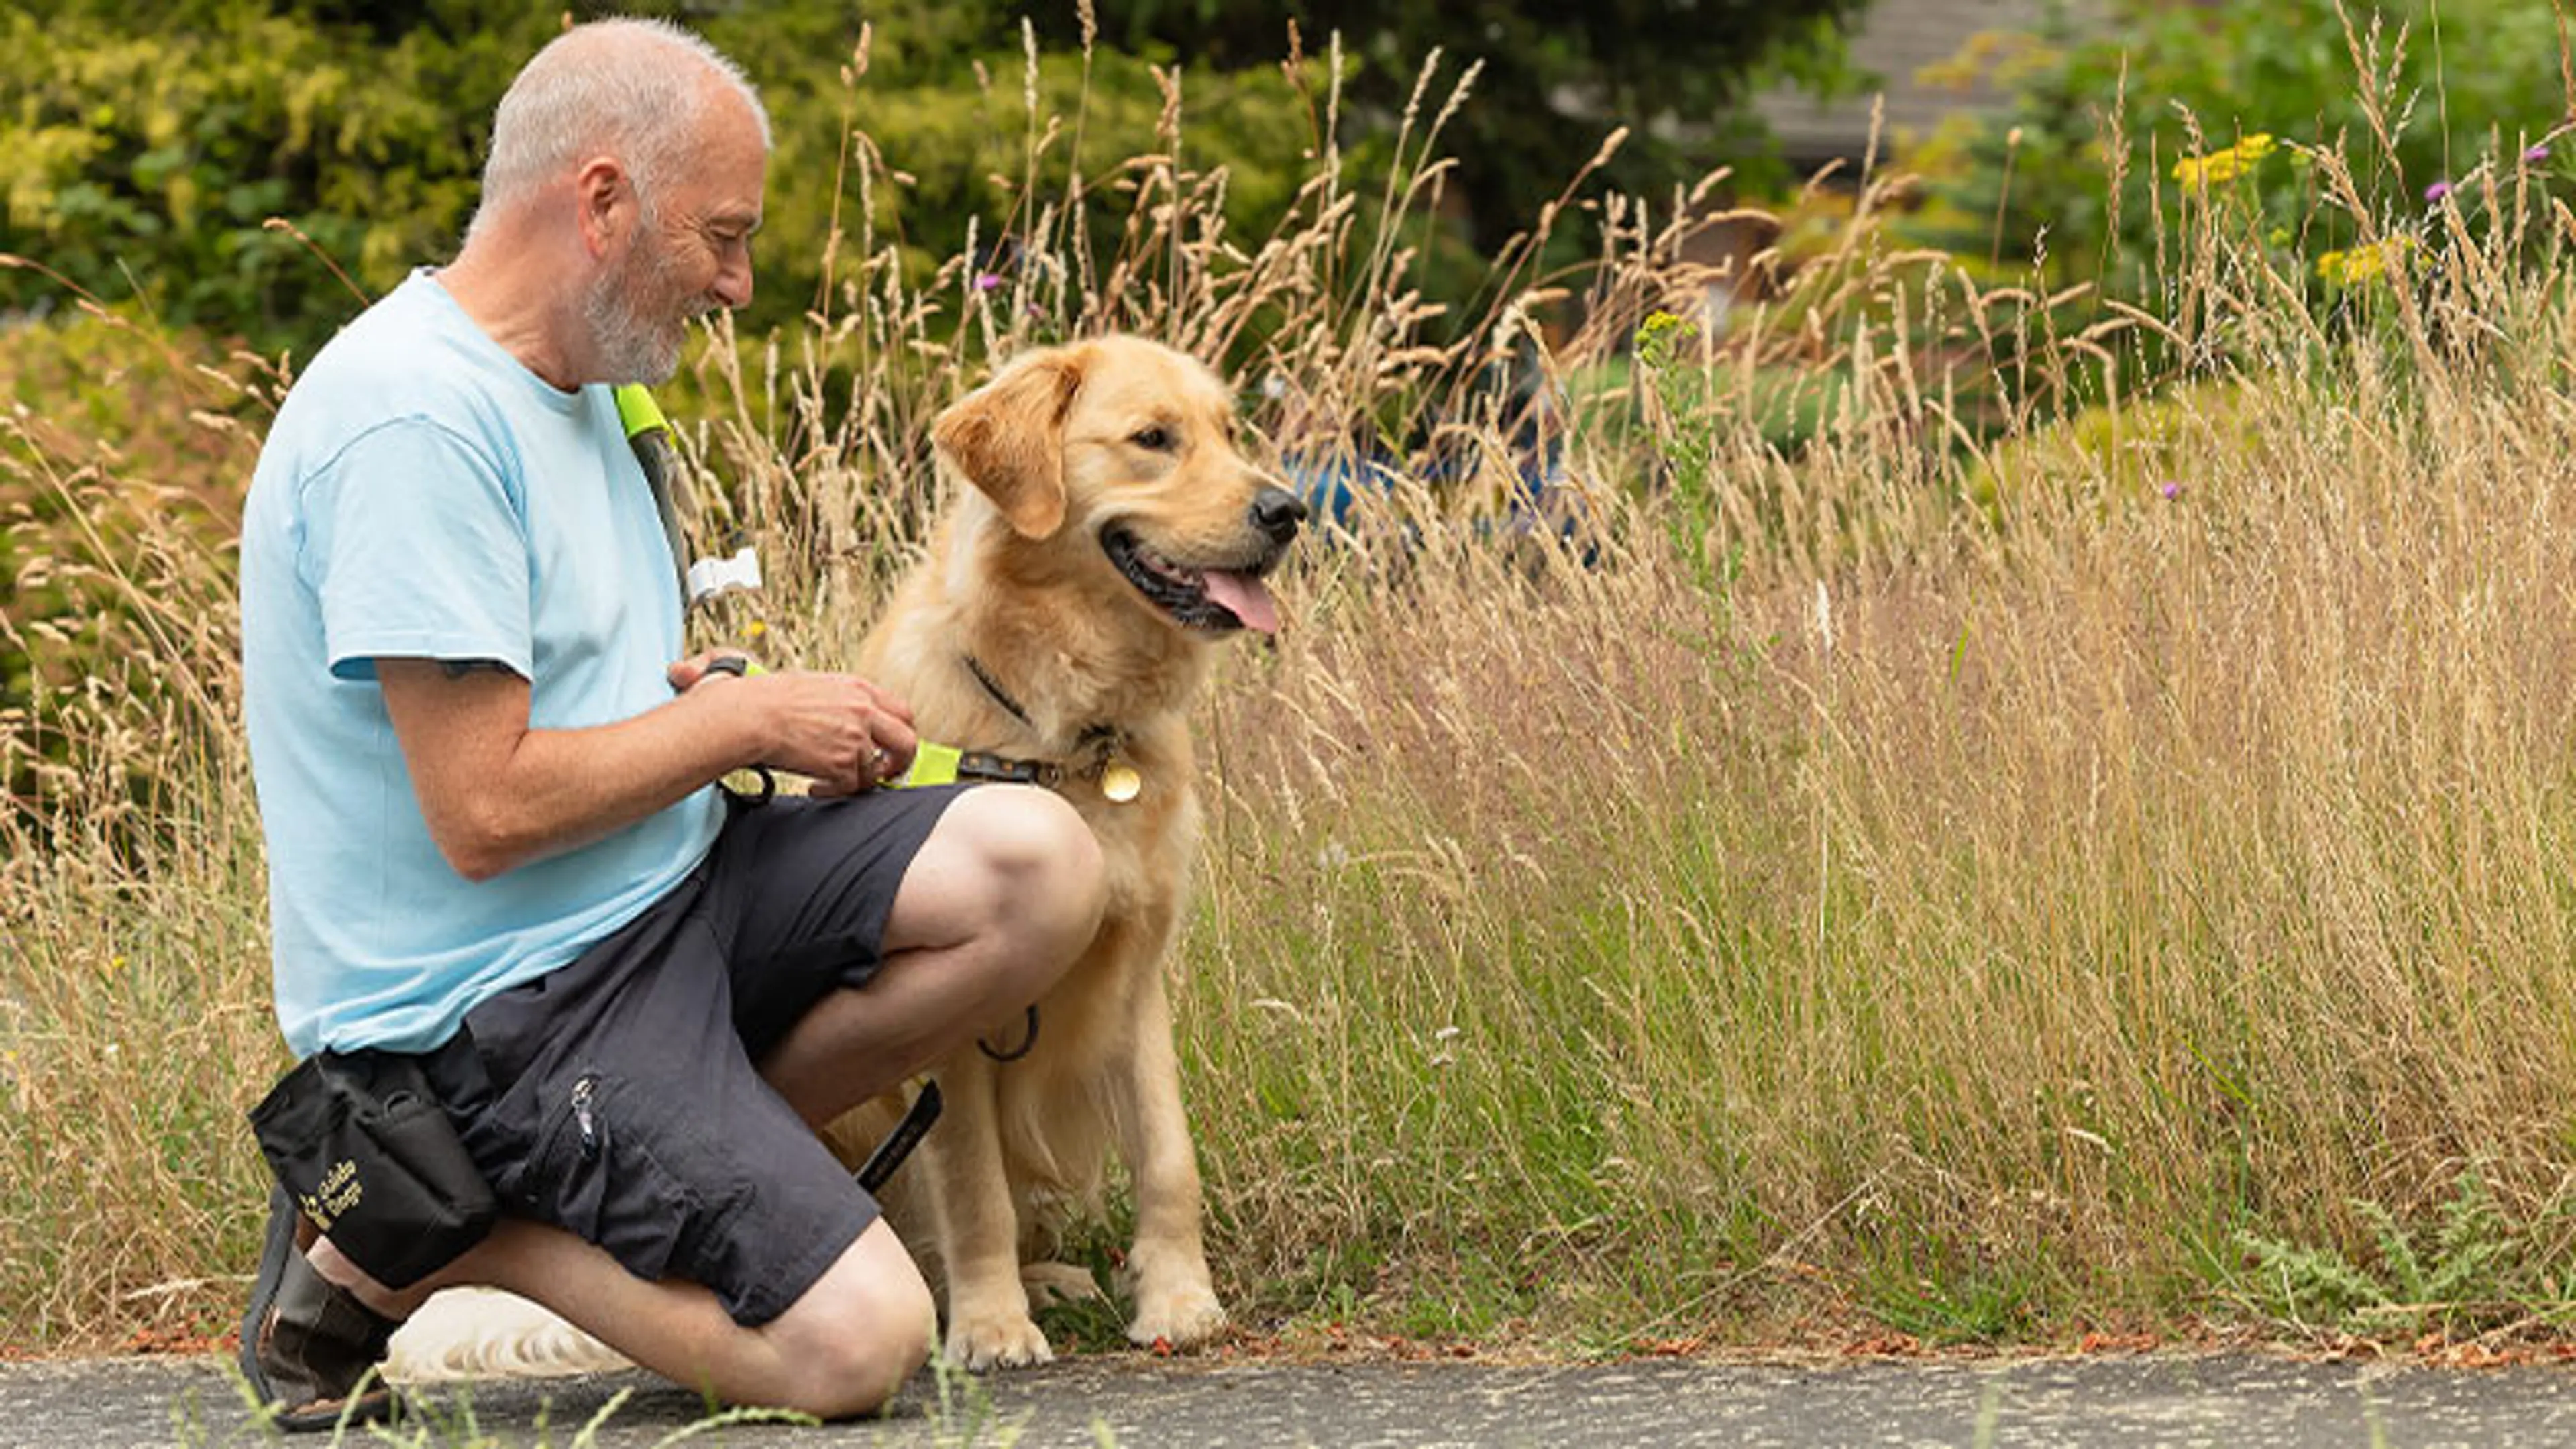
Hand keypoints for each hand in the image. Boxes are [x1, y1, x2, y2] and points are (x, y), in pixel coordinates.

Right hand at [668, 653, 915, 794]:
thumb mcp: (806, 685)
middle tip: (882, 773)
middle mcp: (862, 710)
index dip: (897, 733)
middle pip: (908, 741)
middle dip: (900, 762)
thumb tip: (844, 715)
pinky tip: (814, 787)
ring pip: (876, 770)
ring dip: (855, 781)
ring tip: (830, 782)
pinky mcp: (842, 764)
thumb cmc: (761, 698)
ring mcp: (855, 738)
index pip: (901, 712)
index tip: (886, 747)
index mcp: (857, 688)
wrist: (744, 716)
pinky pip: (852, 788)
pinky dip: (834, 792)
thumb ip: (832, 698)